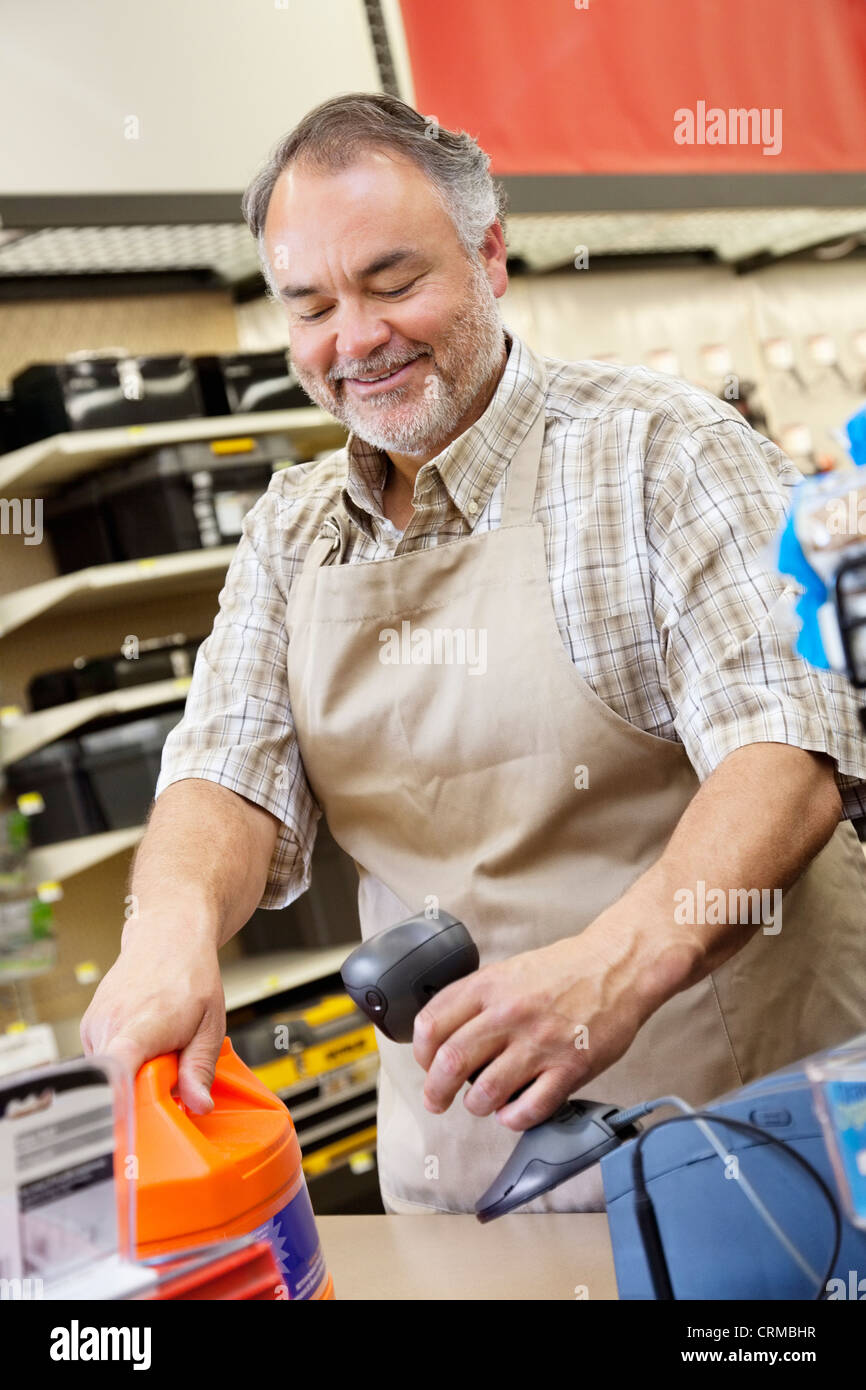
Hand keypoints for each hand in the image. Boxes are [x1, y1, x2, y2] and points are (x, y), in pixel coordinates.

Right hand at [80, 915, 225, 1112]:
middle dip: (140, 1092)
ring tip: (157, 1045)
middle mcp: (111, 1024)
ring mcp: (95, 1024)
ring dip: (133, 1073)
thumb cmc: (190, 974)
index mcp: (144, 1024)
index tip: (126, 1118)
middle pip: (115, 1084)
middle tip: (169, 1072)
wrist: (168, 936)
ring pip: (108, 1074)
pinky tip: (143, 1038)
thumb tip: (198, 1103)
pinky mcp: (89, 1026)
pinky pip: (103, 1059)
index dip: (119, 1096)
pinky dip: (123, 1060)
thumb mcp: (210, 1023)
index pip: (118, 1066)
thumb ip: (200, 1066)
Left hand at [412, 911, 689, 1130]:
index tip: (425, 1063)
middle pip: (451, 1063)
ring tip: (482, 1104)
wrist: (618, 967)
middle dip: (436, 1091)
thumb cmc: (566, 969)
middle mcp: (509, 1014)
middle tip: (436, 1101)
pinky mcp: (570, 1068)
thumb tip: (446, 1032)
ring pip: (486, 1092)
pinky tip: (514, 1112)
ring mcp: (540, 1043)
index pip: (432, 1023)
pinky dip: (514, 1118)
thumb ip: (478, 998)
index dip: (420, 1051)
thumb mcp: (510, 970)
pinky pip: (530, 1109)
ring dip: (477, 1106)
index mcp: (490, 987)